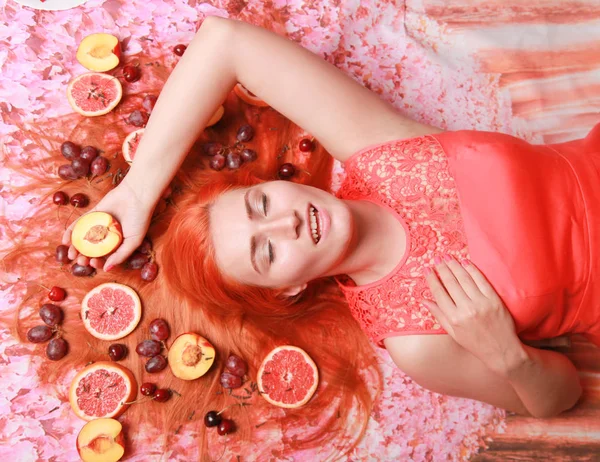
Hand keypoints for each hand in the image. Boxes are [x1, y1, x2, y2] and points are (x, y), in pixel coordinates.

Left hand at [62, 178, 156, 271]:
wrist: (136, 196)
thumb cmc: (140, 219)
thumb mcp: (134, 241)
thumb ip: (121, 255)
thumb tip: (106, 269)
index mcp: (117, 243)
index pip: (104, 257)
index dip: (96, 262)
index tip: (92, 263)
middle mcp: (107, 235)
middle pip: (92, 249)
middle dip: (84, 257)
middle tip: (79, 260)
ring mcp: (98, 225)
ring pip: (84, 238)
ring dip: (75, 247)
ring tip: (70, 254)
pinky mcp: (92, 214)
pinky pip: (79, 224)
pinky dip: (71, 232)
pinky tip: (65, 240)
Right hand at [423, 255, 520, 374]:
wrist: (502, 351)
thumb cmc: (475, 344)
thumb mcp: (453, 333)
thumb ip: (439, 315)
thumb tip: (424, 300)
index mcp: (454, 318)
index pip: (439, 293)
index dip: (432, 279)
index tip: (427, 270)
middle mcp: (466, 309)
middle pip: (451, 283)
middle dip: (442, 268)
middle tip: (436, 258)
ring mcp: (481, 303)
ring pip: (464, 279)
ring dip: (454, 266)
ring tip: (447, 257)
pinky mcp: (494, 300)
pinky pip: (481, 281)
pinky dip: (472, 270)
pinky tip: (465, 263)